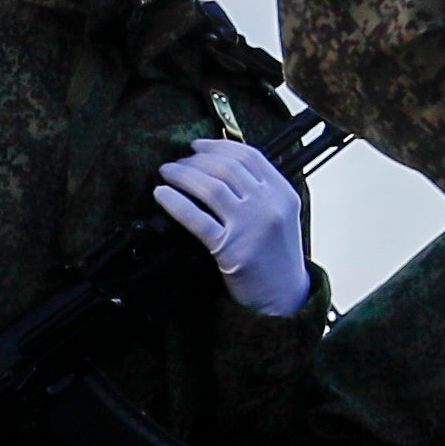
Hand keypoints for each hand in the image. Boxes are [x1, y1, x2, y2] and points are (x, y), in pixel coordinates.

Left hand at [153, 140, 313, 318]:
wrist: (282, 298)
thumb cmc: (276, 257)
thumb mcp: (280, 216)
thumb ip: (259, 191)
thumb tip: (217, 166)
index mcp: (282, 193)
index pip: (249, 156)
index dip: (218, 146)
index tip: (196, 146)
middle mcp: (268, 206)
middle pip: (226, 168)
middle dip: (195, 160)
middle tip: (176, 162)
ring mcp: (251, 227)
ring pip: (211, 187)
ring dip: (182, 175)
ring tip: (166, 173)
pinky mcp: (231, 249)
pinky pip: (197, 218)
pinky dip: (175, 203)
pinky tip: (162, 195)